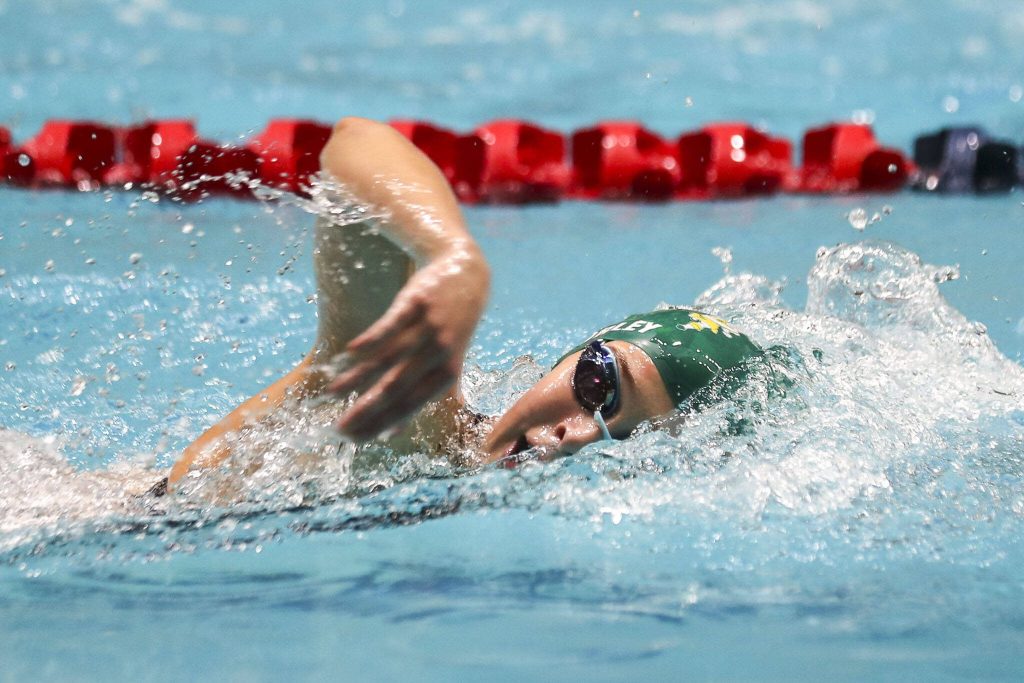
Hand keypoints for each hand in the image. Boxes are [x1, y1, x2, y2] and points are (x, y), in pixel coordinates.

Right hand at [327, 244, 488, 439]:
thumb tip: (394, 432)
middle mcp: (440, 353)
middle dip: (365, 410)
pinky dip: (370, 338)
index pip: (408, 407)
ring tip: (332, 392)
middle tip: (339, 427)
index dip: (379, 424)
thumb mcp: (446, 361)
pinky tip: (349, 351)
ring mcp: (429, 326)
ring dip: (357, 377)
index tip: (353, 438)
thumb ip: (422, 395)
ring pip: (388, 358)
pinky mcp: (417, 301)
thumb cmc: (453, 326)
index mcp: (447, 375)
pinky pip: (391, 323)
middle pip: (396, 387)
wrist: (467, 274)